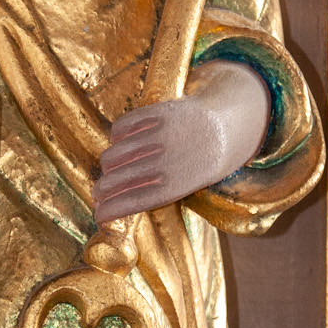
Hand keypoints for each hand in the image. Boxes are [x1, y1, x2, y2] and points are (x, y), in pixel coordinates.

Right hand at [92, 60, 269, 222]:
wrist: (230, 124)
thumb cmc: (208, 162)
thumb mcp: (191, 185)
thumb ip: (160, 192)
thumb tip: (117, 201)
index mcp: (179, 184)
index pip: (134, 200)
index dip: (112, 209)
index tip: (99, 215)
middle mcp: (169, 160)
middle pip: (119, 179)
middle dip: (102, 190)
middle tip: (97, 194)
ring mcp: (162, 134)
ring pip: (115, 153)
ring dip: (107, 165)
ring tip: (109, 170)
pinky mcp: (159, 112)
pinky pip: (123, 126)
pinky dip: (116, 136)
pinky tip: (119, 142)